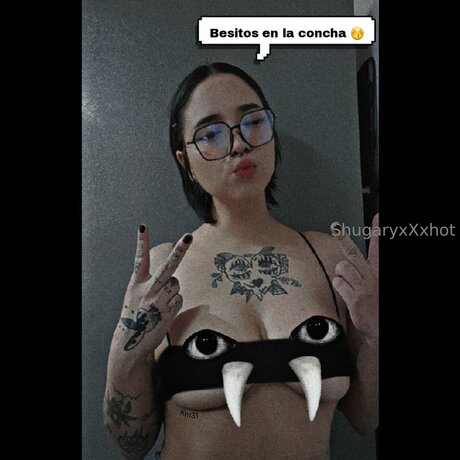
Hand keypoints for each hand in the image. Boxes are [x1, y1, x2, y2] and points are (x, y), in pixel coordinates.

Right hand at [114, 225, 192, 355]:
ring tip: (159, 304)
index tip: (142, 227)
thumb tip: (173, 279)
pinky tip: (164, 311)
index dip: (141, 242)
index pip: (139, 259)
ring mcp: (160, 300)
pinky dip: (175, 302)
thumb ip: (151, 284)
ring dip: (172, 291)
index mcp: (136, 284)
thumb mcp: (135, 296)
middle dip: (180, 251)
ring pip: (176, 284)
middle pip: (167, 266)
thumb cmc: (135, 317)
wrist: (132, 342)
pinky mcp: (169, 309)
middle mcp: (148, 289)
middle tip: (188, 236)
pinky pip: (179, 297)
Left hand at [331, 214, 378, 343]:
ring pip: (342, 267)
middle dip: (343, 238)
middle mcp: (371, 276)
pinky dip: (338, 285)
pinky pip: (338, 282)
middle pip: (354, 253)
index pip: (377, 248)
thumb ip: (370, 271)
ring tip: (347, 279)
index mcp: (378, 272)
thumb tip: (355, 262)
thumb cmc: (377, 306)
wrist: (379, 329)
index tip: (377, 217)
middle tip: (336, 227)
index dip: (377, 231)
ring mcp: (363, 287)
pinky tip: (345, 290)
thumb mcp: (378, 283)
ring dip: (340, 272)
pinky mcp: (354, 298)